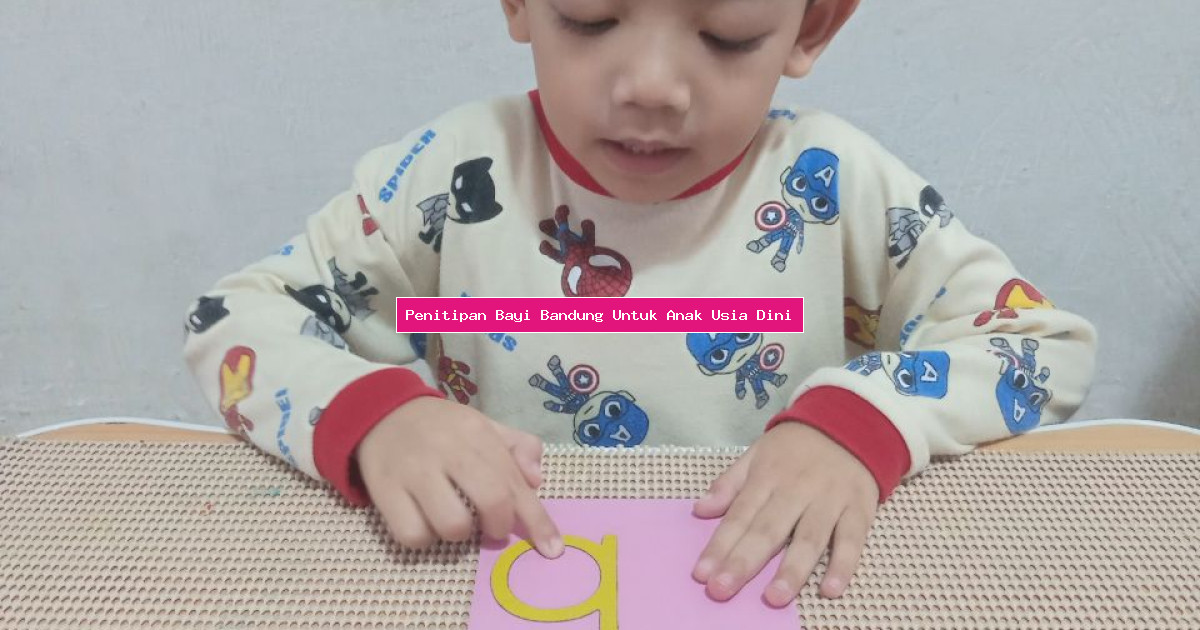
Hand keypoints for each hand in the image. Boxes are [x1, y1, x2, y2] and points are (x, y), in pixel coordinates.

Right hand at [356, 396, 563, 557]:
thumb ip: (518, 447)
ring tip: (454, 519)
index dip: (537, 520)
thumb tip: (536, 480)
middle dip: (499, 526)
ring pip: (452, 524)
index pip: (515, 481)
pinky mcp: (384, 489)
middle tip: (494, 528)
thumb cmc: (442, 428)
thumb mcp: (484, 426)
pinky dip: (424, 539)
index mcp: (477, 433)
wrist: (381, 412)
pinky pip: (412, 534)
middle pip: (491, 501)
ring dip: (460, 534)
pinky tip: (425, 522)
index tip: (552, 548)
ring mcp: (414, 471)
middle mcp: (447, 450)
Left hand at [692, 422, 878, 605]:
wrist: (850, 422)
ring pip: (809, 538)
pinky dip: (843, 565)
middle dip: (744, 562)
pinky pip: (851, 540)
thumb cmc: (796, 446)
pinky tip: (830, 590)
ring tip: (774, 598)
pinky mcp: (859, 509)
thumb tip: (700, 509)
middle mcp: (797, 489)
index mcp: (768, 476)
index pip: (739, 515)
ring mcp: (830, 500)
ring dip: (792, 570)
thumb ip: (729, 483)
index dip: (719, 545)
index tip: (702, 574)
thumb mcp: (757, 453)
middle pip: (768, 530)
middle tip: (722, 590)